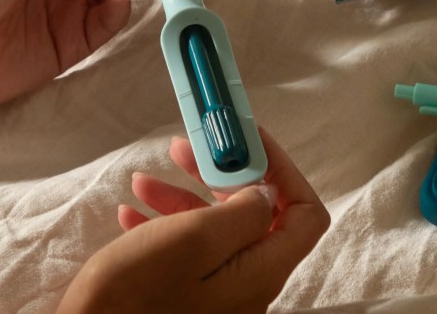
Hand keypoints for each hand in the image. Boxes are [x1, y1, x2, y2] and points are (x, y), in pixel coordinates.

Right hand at [58, 128, 330, 313]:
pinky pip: (188, 251)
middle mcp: (248, 283)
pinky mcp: (186, 297)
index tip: (246, 139)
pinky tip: (131, 213)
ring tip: (142, 181)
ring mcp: (218, 293)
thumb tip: (267, 191)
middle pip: (256, 214)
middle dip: (222, 174)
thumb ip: (244, 210)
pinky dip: (164, 223)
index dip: (282, 169)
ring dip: (184, 195)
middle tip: (186, 147)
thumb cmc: (138, 292)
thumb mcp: (194, 238)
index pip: (305, 213)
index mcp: (261, 269)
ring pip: (216, 229)